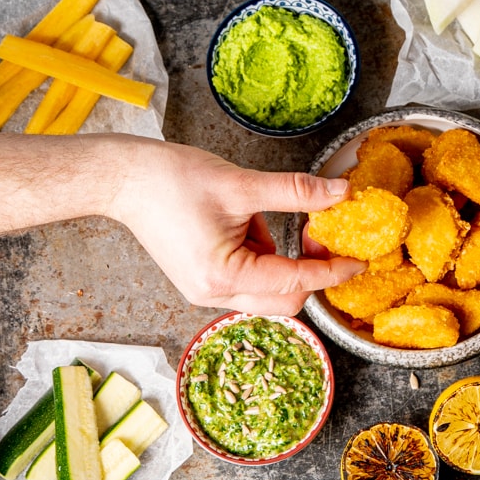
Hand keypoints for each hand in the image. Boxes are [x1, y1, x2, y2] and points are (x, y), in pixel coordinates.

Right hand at [113, 140, 363, 314]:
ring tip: (280, 220)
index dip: (331, 270)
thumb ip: (297, 193)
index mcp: (223, 277)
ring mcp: (206, 291)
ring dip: (286, 262)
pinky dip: (265, 257)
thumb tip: (340, 193)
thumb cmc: (170, 180)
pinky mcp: (204, 280)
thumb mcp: (242, 184)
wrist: (123, 179)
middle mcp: (214, 294)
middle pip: (284, 301)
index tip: (357, 260)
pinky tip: (254, 223)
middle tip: (322, 233)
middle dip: (311, 271)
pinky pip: (250, 279)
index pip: (295, 283)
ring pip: (268, 292)